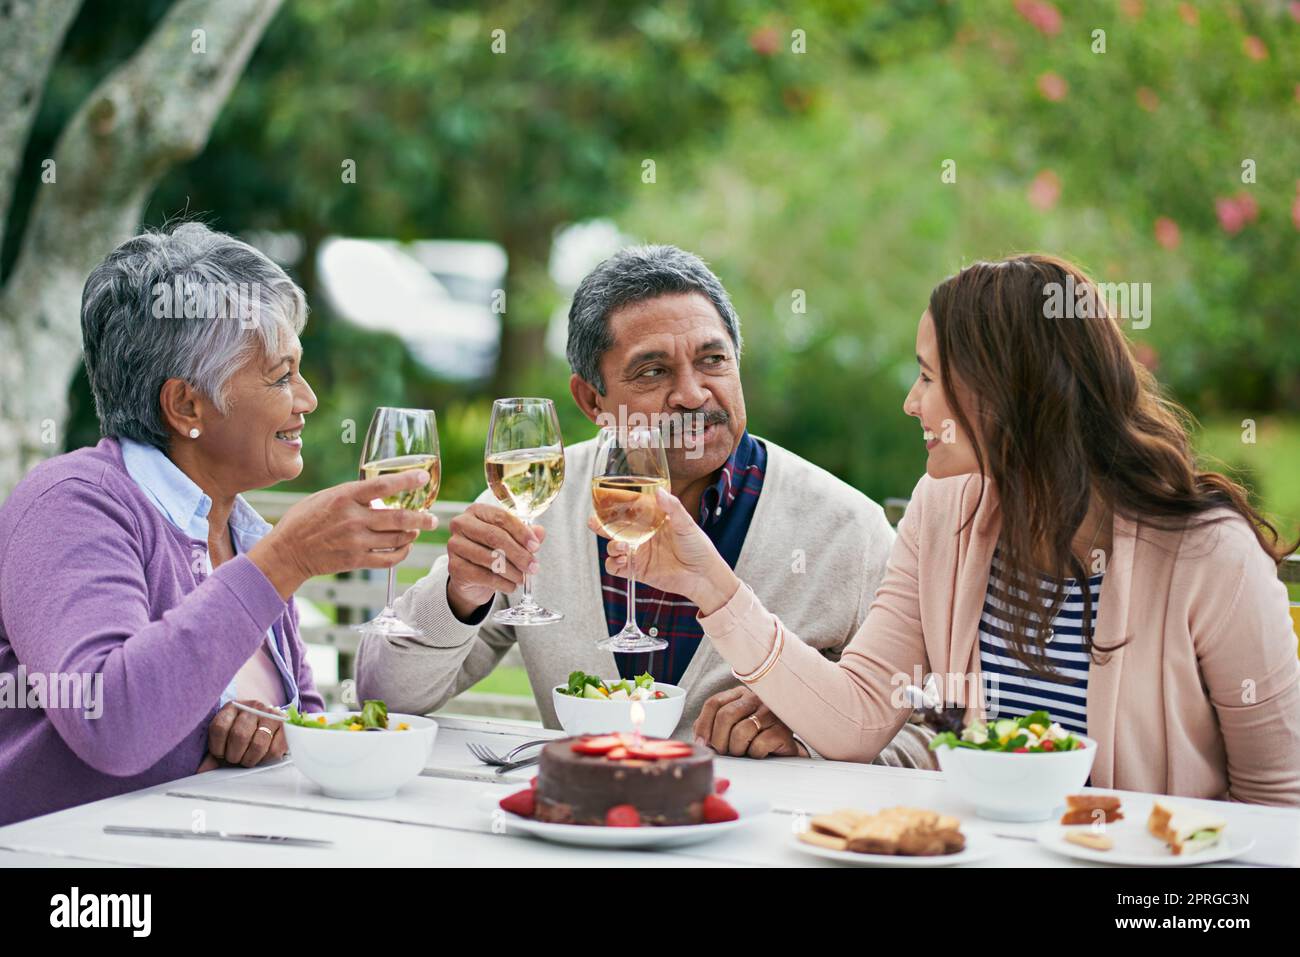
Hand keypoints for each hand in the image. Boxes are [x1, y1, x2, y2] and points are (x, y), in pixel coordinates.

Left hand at [205, 699, 288, 768]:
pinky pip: (274, 749)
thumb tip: (201, 772)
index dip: (217, 747)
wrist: (269, 721)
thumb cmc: (243, 734)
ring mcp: (270, 714)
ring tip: (248, 759)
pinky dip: (266, 758)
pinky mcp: (285, 725)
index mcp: (232, 707)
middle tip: (236, 759)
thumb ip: (214, 754)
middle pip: (239, 735)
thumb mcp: (226, 738)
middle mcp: (252, 707)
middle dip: (235, 755)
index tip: (220, 754)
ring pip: (258, 743)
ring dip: (250, 759)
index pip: (219, 727)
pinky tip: (262, 756)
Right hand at [248, 469, 437, 599]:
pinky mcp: (356, 561)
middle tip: (432, 517)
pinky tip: (404, 547)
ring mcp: (355, 541)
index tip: (423, 478)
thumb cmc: (304, 520)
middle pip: (398, 517)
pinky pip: (388, 559)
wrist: (287, 552)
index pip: (382, 486)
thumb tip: (379, 490)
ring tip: (418, 530)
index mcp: (344, 497)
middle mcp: (353, 519)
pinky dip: (401, 553)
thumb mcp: (325, 497)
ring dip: (412, 535)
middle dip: (421, 517)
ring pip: (397, 539)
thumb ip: (352, 494)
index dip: (406, 481)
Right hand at [444, 503, 546, 618]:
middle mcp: (461, 524)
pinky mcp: (454, 567)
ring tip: (522, 578)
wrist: (471, 576)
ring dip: (512, 571)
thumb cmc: (492, 551)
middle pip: (494, 537)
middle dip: (518, 554)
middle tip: (533, 566)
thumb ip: (526, 534)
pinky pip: (483, 576)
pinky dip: (502, 583)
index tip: (536, 546)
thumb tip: (540, 532)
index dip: (521, 532)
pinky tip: (511, 586)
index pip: (501, 517)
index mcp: (477, 511)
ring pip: (489, 558)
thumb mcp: (511, 540)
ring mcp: (455, 545)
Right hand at [587, 487, 738, 613]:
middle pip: (615, 528)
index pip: (629, 508)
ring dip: (612, 546)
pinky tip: (623, 560)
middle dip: (601, 524)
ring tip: (623, 547)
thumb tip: (659, 491)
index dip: (615, 503)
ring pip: (613, 547)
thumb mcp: (686, 524)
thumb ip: (672, 507)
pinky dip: (613, 563)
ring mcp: (639, 553)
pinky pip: (616, 567)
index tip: (604, 498)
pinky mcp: (637, 570)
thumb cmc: (699, 547)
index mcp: (652, 520)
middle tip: (594, 521)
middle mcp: (642, 535)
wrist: (703, 576)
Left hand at [693, 687, 808, 758]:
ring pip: (741, 731)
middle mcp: (756, 698)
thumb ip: (711, 727)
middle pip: (725, 715)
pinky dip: (754, 754)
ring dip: (736, 749)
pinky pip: (759, 744)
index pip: (714, 703)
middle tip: (722, 751)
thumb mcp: (728, 729)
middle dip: (718, 740)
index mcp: (739, 694)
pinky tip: (758, 753)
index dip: (704, 725)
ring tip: (742, 752)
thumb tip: (699, 740)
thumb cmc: (751, 739)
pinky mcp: (782, 730)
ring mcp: (771, 713)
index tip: (702, 743)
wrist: (781, 752)